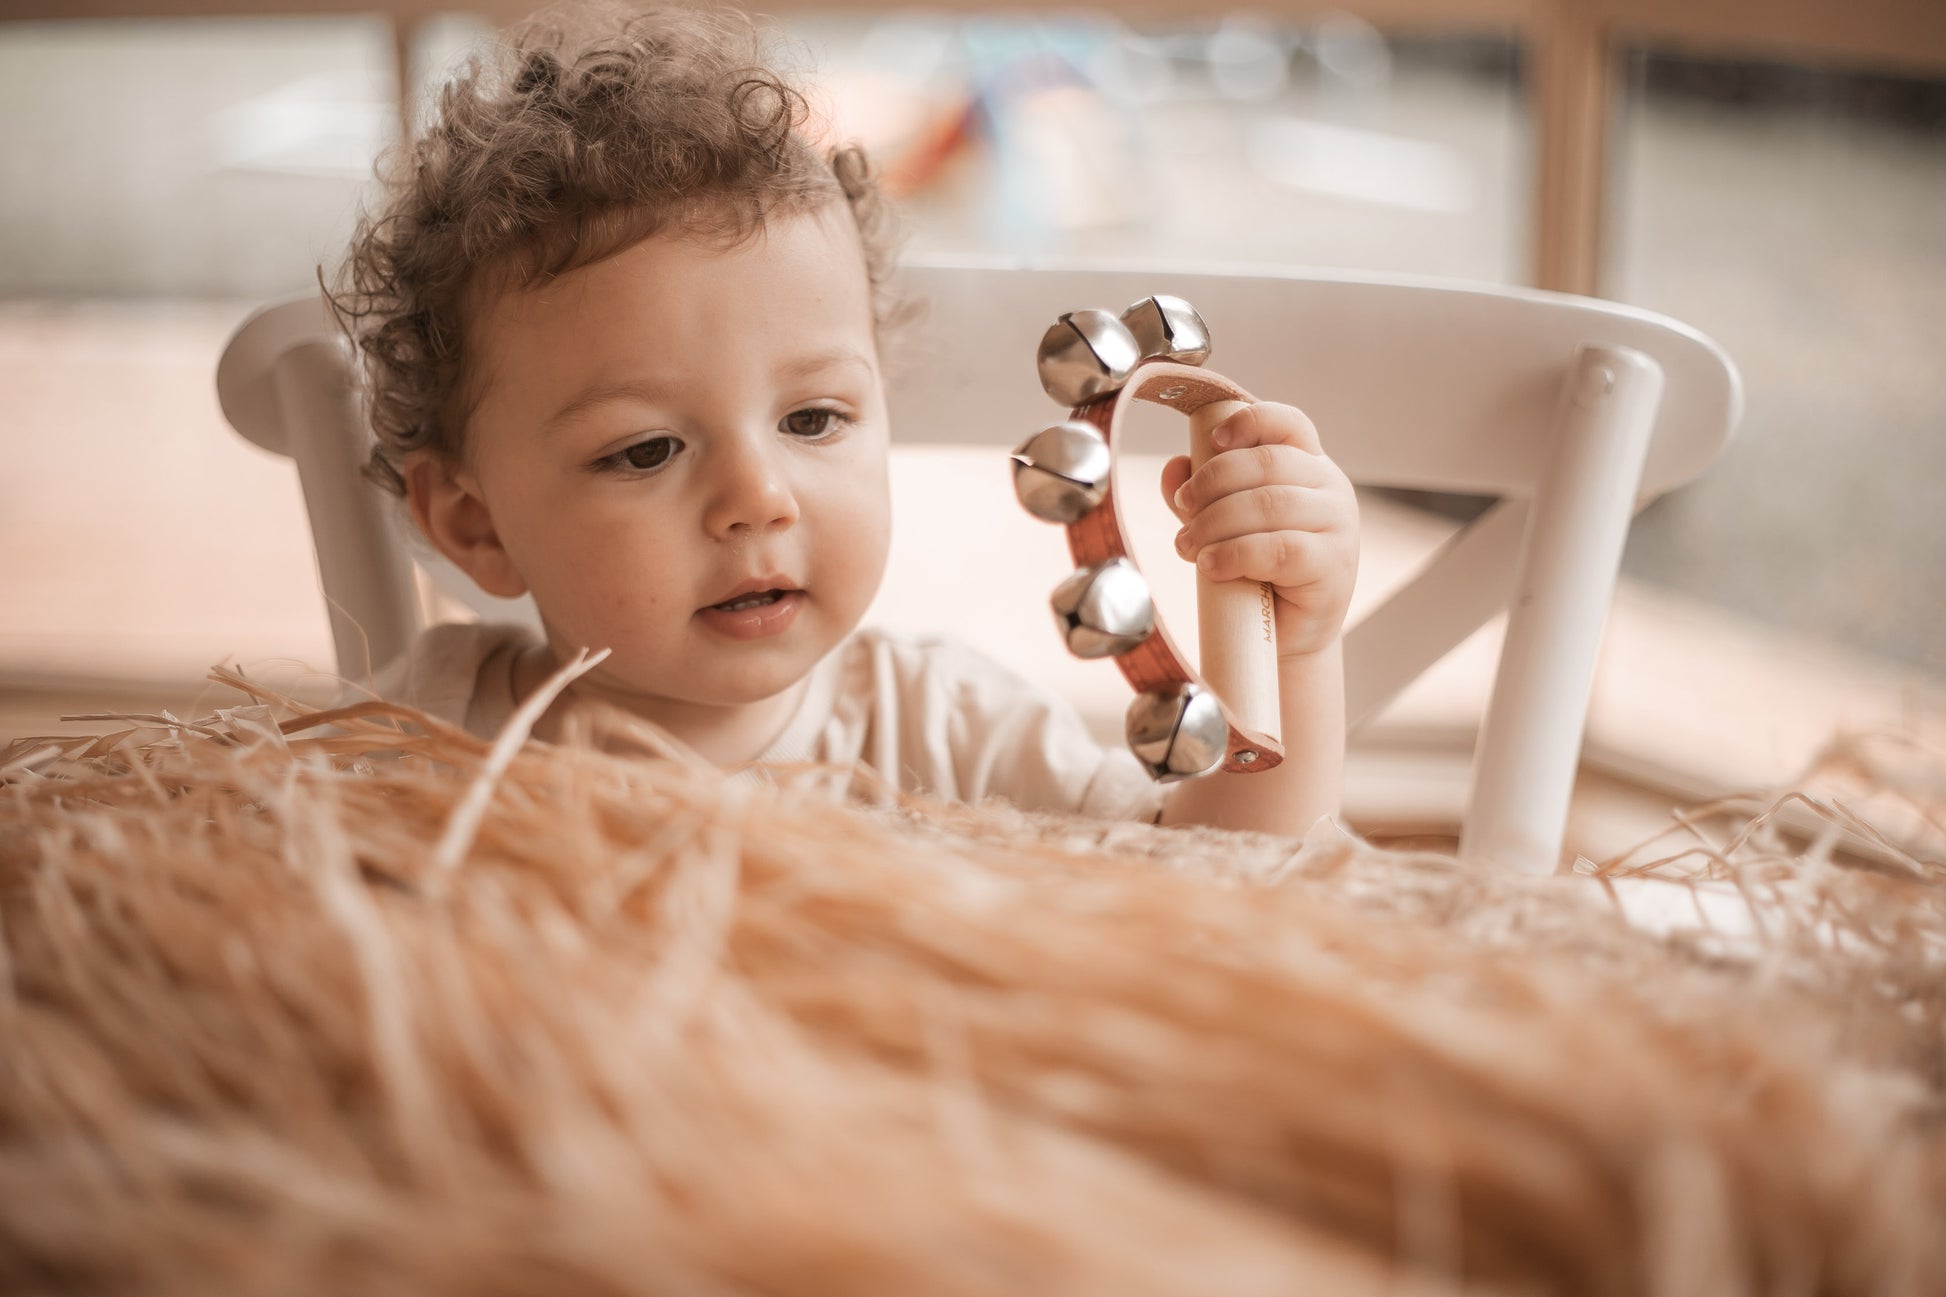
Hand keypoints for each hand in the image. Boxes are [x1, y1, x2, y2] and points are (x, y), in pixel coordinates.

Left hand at [1160, 402, 1358, 658]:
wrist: (1286, 636)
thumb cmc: (1256, 573)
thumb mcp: (1223, 526)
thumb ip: (1200, 495)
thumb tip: (1172, 467)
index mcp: (1308, 466)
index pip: (1289, 423)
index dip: (1251, 421)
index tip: (1213, 438)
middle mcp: (1330, 488)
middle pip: (1267, 463)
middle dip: (1212, 483)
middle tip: (1182, 509)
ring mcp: (1338, 526)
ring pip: (1270, 505)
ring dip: (1215, 523)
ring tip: (1186, 546)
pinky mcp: (1332, 565)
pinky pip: (1279, 549)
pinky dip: (1235, 554)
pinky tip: (1210, 566)